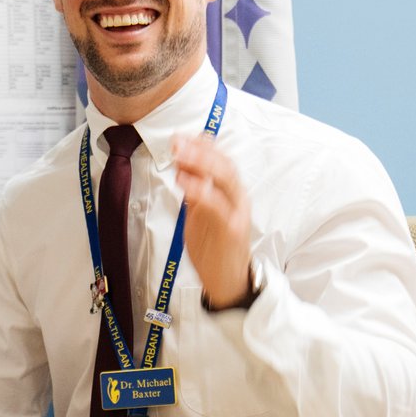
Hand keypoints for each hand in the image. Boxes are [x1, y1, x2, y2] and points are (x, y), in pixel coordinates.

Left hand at [172, 132, 253, 307]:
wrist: (227, 280)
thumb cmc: (214, 246)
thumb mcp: (202, 214)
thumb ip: (196, 193)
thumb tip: (182, 169)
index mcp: (233, 194)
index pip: (222, 162)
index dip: (204, 147)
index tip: (183, 136)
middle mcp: (238, 199)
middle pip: (225, 166)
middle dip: (201, 151)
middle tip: (177, 142)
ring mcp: (237, 213)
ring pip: (224, 180)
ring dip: (201, 165)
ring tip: (179, 156)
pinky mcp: (232, 230)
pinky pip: (216, 205)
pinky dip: (201, 191)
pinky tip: (185, 182)